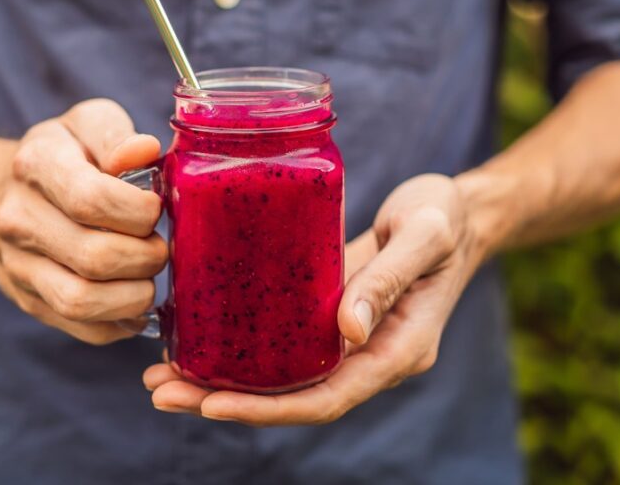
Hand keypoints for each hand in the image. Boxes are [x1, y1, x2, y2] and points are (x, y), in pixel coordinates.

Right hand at [0, 98, 165, 344]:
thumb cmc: (64, 154)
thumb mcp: (87, 124)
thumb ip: (116, 135)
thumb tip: (144, 152)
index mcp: (37, 164)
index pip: (91, 199)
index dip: (138, 211)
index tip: (156, 208)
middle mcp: (18, 218)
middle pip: (93, 257)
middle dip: (145, 257)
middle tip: (160, 247)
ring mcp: (18, 264)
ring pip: (80, 301)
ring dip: (133, 297)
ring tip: (150, 279)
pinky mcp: (28, 299)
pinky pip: (80, 327)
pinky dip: (119, 322)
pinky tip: (135, 302)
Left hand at [143, 173, 487, 424]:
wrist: (457, 210)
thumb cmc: (446, 217)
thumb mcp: (425, 236)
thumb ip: (387, 279)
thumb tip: (346, 330)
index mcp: (397, 350)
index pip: (326, 398)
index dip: (267, 409)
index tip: (211, 405)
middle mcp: (368, 355)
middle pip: (293, 397)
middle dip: (227, 402)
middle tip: (162, 392)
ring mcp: (348, 338)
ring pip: (281, 375)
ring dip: (222, 379)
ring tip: (161, 374)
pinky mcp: (330, 314)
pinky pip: (282, 343)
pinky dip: (240, 345)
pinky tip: (199, 334)